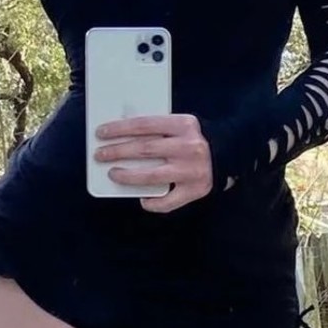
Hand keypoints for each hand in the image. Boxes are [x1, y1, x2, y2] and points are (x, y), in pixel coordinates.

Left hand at [93, 113, 212, 212]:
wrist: (226, 154)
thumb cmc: (193, 139)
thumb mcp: (179, 126)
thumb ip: (158, 129)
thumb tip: (121, 137)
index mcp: (184, 125)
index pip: (145, 125)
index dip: (120, 129)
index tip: (102, 132)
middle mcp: (189, 147)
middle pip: (145, 149)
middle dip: (118, 152)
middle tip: (100, 154)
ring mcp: (192, 170)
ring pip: (152, 176)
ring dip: (128, 175)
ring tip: (112, 173)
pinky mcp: (196, 190)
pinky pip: (168, 201)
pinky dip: (153, 202)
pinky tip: (142, 200)